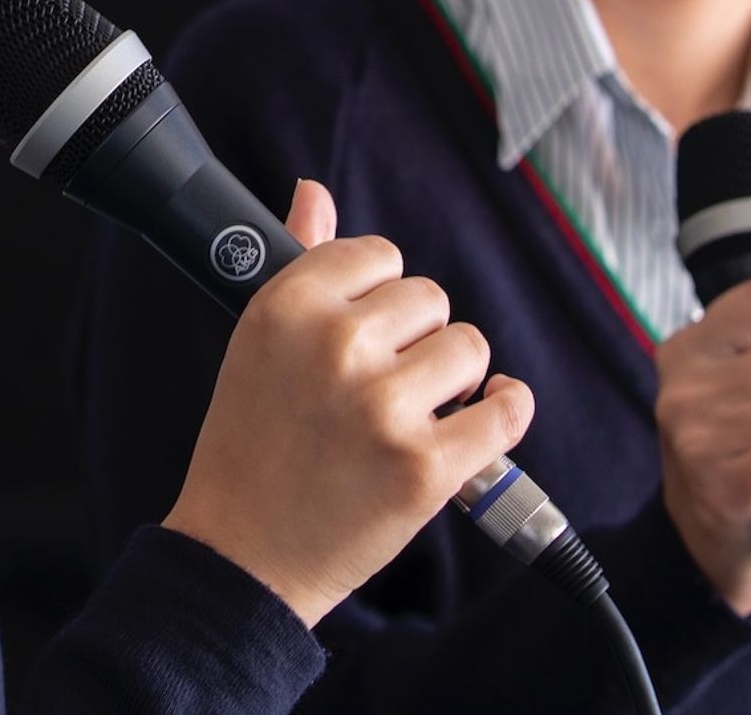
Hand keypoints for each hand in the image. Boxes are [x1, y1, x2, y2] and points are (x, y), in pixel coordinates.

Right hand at [162, 180, 534, 626]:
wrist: (243, 556)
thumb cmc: (249, 447)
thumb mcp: (257, 343)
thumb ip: (299, 261)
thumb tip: (313, 192)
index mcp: (287, 307)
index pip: (378, 254)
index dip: (381, 295)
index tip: (370, 329)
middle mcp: (335, 346)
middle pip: (431, 298)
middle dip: (417, 340)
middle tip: (383, 384)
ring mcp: (384, 408)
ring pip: (470, 348)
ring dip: (455, 379)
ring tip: (415, 413)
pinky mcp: (427, 467)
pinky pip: (507, 410)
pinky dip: (504, 414)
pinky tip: (481, 421)